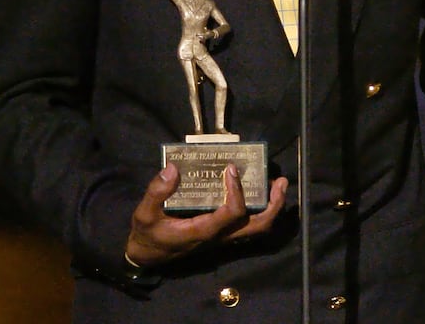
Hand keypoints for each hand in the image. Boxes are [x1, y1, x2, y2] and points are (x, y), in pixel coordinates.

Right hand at [125, 163, 286, 267]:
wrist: (147, 256)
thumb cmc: (148, 234)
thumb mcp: (144, 213)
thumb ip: (156, 192)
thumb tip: (172, 168)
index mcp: (202, 231)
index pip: (231, 214)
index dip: (236, 192)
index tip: (231, 169)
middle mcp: (219, 236)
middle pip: (257, 227)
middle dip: (274, 205)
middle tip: (280, 181)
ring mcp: (223, 237)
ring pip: (257, 228)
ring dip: (272, 207)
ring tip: (277, 184)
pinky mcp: (222, 234)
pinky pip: (248, 225)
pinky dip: (261, 209)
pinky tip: (260, 191)